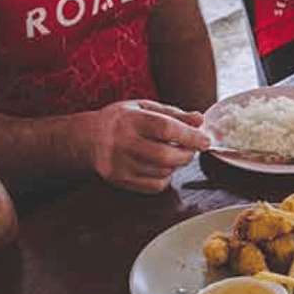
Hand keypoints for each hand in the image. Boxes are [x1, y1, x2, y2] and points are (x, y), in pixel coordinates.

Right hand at [87, 99, 210, 193]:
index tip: (205, 140)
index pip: (165, 128)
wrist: (88, 138)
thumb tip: (200, 120)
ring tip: (172, 153)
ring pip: (162, 172)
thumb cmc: (121, 120)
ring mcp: (118, 164)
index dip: (190, 136)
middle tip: (191, 149)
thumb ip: (174, 114)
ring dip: (176, 165)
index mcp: (129, 119)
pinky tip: (161, 166)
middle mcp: (121, 142)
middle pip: (165, 155)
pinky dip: (165, 178)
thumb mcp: (145, 107)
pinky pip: (153, 186)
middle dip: (187, 154)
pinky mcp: (118, 180)